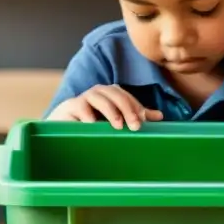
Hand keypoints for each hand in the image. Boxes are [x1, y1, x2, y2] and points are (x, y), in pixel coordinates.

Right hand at [47, 85, 162, 129]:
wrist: (64, 129)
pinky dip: (87, 114)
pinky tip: (93, 124)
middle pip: (114, 94)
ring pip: (98, 97)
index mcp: (111, 95)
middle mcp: (98, 94)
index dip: (135, 107)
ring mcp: (83, 99)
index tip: (144, 121)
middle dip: (127, 108)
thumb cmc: (94, 124)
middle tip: (134, 126)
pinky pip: (79, 106)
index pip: (126, 97)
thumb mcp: (117, 121)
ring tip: (117, 125)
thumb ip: (135, 117)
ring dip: (110, 110)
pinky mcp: (69, 107)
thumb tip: (159, 116)